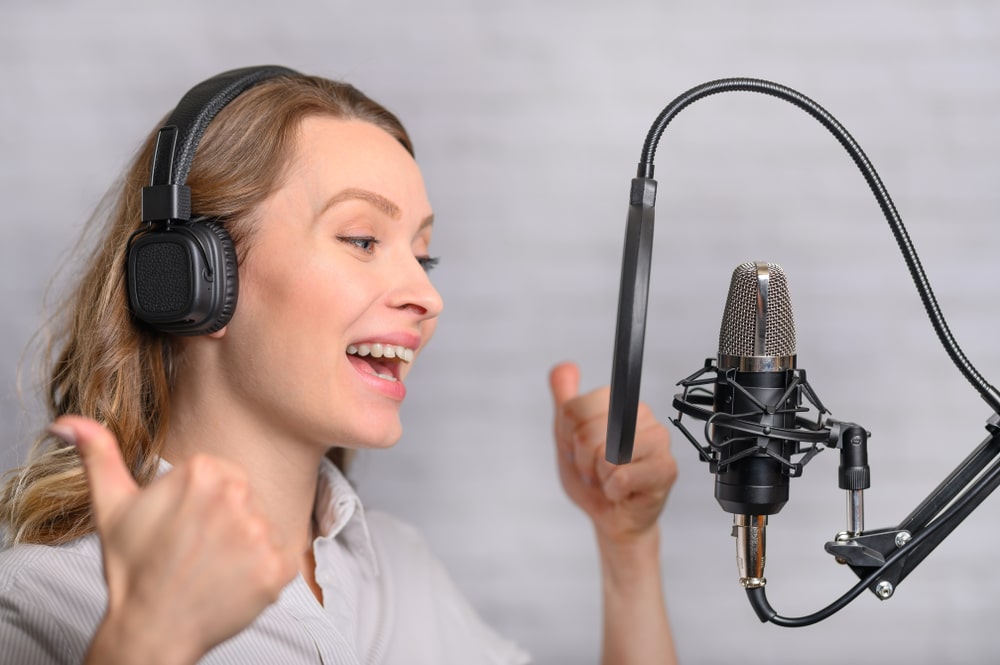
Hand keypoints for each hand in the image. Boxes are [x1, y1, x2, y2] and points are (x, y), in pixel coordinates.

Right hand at [50, 416, 297, 664]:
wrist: (150, 630)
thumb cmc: (132, 567)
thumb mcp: (111, 506)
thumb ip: (98, 455)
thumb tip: (67, 422)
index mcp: (203, 471)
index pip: (224, 477)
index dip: (205, 504)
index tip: (186, 526)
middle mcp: (237, 495)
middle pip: (245, 501)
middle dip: (226, 523)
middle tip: (195, 550)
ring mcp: (259, 534)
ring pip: (262, 530)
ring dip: (244, 549)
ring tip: (210, 568)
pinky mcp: (277, 568)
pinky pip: (282, 560)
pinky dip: (262, 573)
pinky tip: (232, 583)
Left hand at [549, 362, 676, 543]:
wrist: (612, 517)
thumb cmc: (593, 478)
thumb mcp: (568, 438)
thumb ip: (564, 402)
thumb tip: (565, 365)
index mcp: (617, 401)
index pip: (575, 409)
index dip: (568, 438)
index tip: (578, 451)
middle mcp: (642, 414)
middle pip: (587, 432)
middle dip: (582, 461)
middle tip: (595, 470)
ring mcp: (658, 439)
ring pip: (605, 455)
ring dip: (599, 477)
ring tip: (610, 480)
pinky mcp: (666, 468)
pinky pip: (621, 477)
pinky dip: (613, 491)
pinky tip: (623, 492)